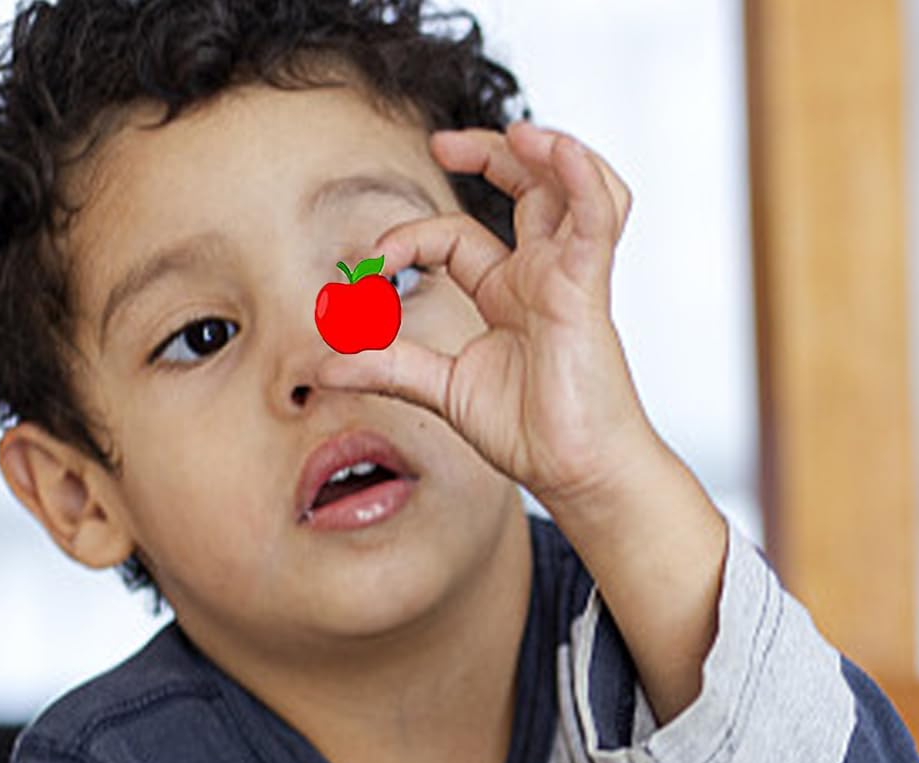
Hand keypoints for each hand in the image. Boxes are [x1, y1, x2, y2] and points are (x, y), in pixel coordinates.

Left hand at [314, 121, 658, 512]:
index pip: (452, 238)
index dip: (406, 241)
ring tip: (516, 134)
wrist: (577, 472)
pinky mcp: (589, 288)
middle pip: (525, 186)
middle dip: (487, 151)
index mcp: (508, 293)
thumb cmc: (532, 433)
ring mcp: (568, 276)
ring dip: (547, 151)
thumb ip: (386, 367)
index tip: (369, 270)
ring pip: (571, 186)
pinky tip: (560, 151)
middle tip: (441, 143)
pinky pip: (597, 217)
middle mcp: (541, 275)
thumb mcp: (443, 391)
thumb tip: (321, 364)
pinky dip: (582, 177)